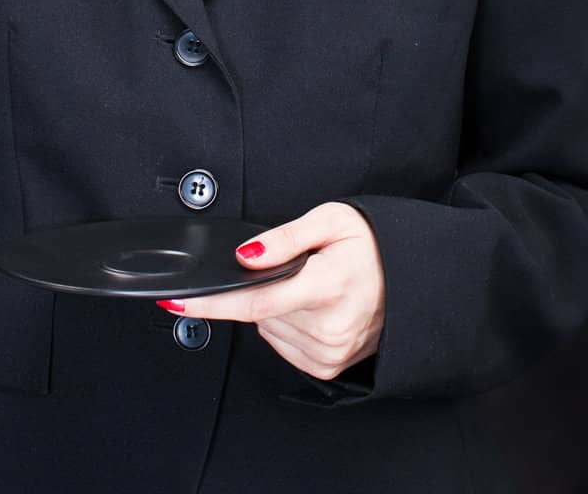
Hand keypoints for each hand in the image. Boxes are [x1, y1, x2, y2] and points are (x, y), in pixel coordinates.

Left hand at [156, 201, 385, 381]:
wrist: (412, 279)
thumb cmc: (373, 244)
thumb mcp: (331, 219)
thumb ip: (284, 237)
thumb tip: (245, 255)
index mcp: (327, 286)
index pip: (254, 301)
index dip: (211, 302)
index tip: (176, 301)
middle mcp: (329, 327)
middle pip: (260, 312)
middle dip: (264, 286)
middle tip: (300, 267)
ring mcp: (330, 352)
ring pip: (268, 329)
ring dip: (276, 308)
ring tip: (314, 287)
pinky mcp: (329, 368)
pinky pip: (283, 345)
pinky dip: (287, 325)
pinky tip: (314, 308)